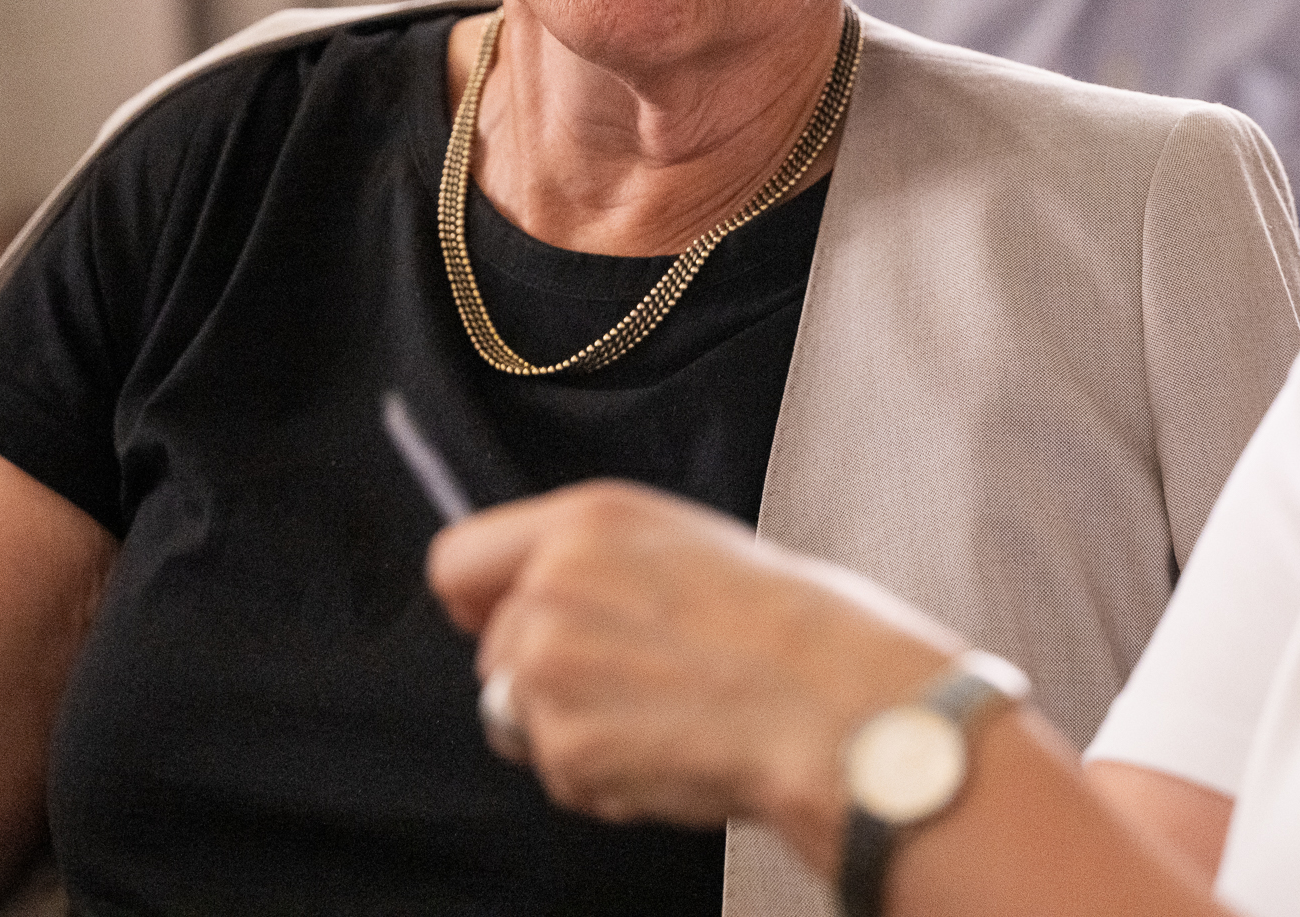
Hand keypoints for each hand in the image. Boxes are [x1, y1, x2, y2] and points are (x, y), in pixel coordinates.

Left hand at [429, 481, 955, 858]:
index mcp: (590, 521)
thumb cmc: (799, 627)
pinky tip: (675, 752)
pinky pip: (562, 775)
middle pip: (495, 651)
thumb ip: (606, 563)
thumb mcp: (692, 545)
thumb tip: (554, 595)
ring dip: (574, 732)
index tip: (494, 620)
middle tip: (636, 688)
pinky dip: (606, 779)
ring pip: (521, 717)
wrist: (839, 707)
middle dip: (546, 680)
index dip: (479, 600)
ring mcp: (551, 669)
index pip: (460, 559)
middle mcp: (552, 586)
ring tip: (666, 719)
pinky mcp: (566, 747)